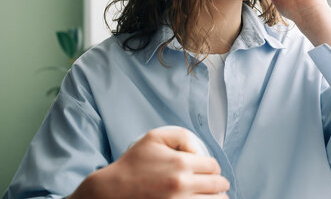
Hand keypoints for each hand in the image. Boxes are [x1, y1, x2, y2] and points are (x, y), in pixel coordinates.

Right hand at [70, 127, 229, 198]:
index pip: (214, 167)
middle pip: (218, 185)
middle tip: (215, 184)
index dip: (212, 167)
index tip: (208, 170)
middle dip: (218, 183)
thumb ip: (182, 136)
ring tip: (212, 195)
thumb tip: (198, 152)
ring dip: (216, 197)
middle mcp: (182, 185)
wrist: (111, 191)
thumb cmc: (132, 164)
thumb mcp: (155, 137)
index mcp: (181, 164)